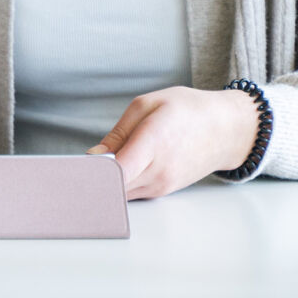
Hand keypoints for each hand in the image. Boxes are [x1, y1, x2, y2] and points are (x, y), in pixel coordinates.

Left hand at [88, 86, 259, 199]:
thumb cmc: (187, 110)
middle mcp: (159, 170)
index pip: (116, 170)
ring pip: (120, 193)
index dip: (92, 171)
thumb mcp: (148, 105)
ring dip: (104, 184)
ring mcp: (162, 185)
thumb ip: (118, 133)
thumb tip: (95, 157)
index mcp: (154, 141)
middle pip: (113, 186)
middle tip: (71, 169)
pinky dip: (118, 185)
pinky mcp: (164, 191)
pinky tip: (111, 172)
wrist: (225, 130)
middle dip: (91, 179)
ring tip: (89, 169)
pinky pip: (132, 192)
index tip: (74, 166)